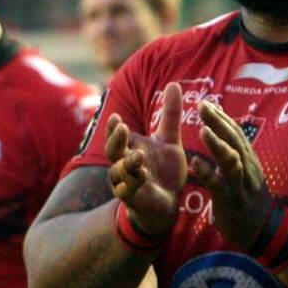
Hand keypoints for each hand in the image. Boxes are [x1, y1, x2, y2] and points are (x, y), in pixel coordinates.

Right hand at [105, 80, 187, 238]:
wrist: (167, 203)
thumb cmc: (164, 170)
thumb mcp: (170, 140)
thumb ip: (170, 114)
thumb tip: (174, 84)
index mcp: (129, 148)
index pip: (117, 134)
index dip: (114, 127)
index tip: (116, 116)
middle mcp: (123, 163)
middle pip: (113, 150)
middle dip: (116, 140)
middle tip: (122, 128)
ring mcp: (126, 181)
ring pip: (118, 171)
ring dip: (127, 163)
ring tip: (138, 155)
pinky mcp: (132, 198)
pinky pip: (127, 190)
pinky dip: (133, 183)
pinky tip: (142, 176)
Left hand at [187, 98, 274, 249]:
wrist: (263, 231)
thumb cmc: (247, 199)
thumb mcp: (243, 173)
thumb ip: (233, 154)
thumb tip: (222, 132)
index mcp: (248, 160)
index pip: (236, 133)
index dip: (222, 117)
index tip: (208, 102)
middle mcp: (247, 168)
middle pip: (234, 141)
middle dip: (219, 122)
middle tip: (202, 105)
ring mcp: (241, 184)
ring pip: (231, 161)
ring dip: (217, 145)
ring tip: (202, 130)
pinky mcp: (232, 201)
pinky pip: (219, 186)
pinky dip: (207, 174)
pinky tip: (194, 164)